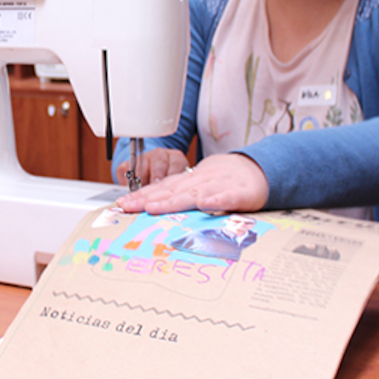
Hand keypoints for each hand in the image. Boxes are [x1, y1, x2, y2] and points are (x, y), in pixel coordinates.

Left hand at [116, 153, 267, 214]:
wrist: (256, 170)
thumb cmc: (223, 181)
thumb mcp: (198, 185)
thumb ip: (178, 195)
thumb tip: (150, 204)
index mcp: (189, 183)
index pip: (161, 189)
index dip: (141, 195)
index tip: (122, 204)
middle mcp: (199, 183)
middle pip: (170, 192)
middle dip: (147, 200)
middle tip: (128, 207)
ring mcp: (218, 187)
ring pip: (193, 194)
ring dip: (172, 201)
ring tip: (153, 208)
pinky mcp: (239, 194)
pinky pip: (227, 197)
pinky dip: (216, 200)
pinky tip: (205, 204)